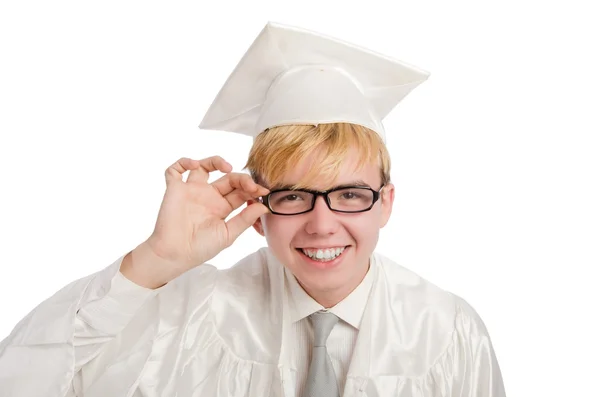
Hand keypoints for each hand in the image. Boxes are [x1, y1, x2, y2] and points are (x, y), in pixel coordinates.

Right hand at [122, 156, 269, 287]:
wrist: (175, 254)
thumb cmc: (200, 248)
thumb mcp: (228, 234)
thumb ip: (245, 219)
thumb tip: (264, 206)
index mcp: (221, 207)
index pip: (240, 191)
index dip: (252, 188)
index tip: (264, 191)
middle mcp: (208, 197)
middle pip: (228, 178)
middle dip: (242, 178)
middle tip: (252, 185)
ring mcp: (192, 191)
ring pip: (203, 166)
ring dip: (216, 161)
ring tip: (227, 167)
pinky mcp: (175, 189)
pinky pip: (175, 170)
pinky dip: (183, 162)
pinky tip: (194, 164)